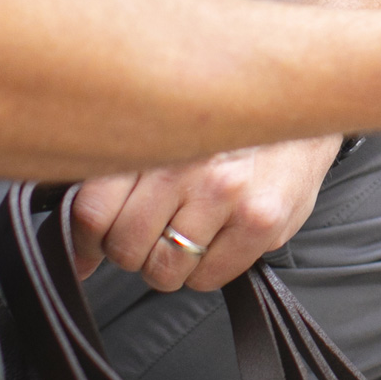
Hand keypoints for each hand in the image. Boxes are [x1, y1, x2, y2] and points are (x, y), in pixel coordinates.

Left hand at [68, 133, 341, 291]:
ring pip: (163, 270)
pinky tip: (217, 236)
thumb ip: (117, 172)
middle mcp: (188, 164)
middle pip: (124, 246)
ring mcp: (228, 195)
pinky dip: (204, 269)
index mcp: (153, 136)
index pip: (92, 212)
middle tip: (149, 232)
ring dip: (167, 263)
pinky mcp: (262, 222)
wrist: (303, 100)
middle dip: (130, 250)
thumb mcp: (165, 127)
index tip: (89, 247)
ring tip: (186, 232)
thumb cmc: (225, 121)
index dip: (83, 241)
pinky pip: (206, 279)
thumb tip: (78, 245)